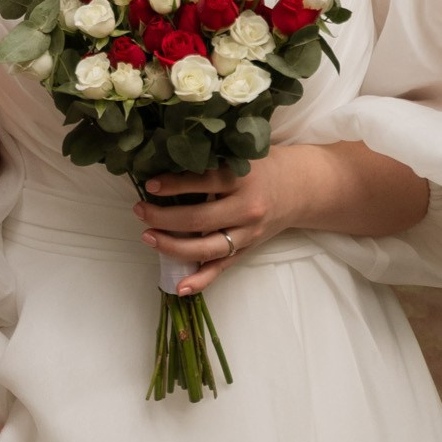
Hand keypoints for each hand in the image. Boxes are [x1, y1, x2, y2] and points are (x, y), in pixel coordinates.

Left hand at [134, 150, 324, 295]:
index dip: (175, 184)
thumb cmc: (264, 165)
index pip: (204, 182)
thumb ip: (212, 159)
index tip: (150, 185)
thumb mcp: (241, 154)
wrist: (301, 187)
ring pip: (207, 247)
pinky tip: (180, 287)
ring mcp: (247, 232)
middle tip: (140, 211)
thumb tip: (165, 158)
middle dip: (164, 217)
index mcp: (243, 177)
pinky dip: (201, 280)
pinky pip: (222, 267)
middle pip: (200, 219)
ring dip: (173, 246)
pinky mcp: (247, 249)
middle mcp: (246, 207)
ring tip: (148, 237)